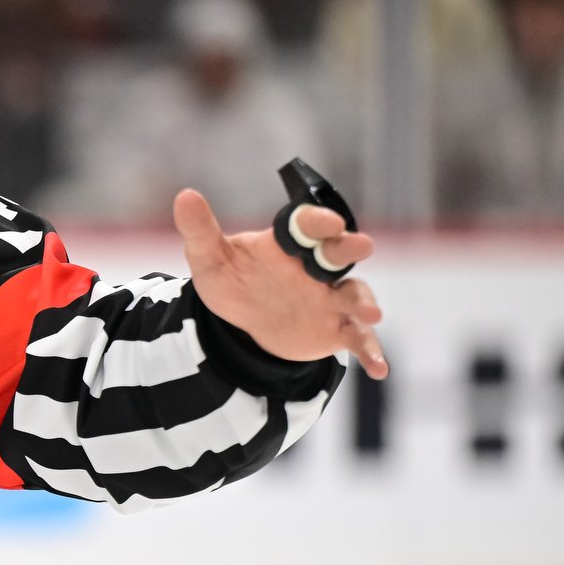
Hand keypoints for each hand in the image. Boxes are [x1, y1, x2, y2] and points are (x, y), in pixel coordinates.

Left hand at [173, 188, 387, 379]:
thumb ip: (200, 230)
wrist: (240, 323)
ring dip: (364, 303)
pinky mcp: (336, 328)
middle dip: (350, 249)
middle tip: (361, 247)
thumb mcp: (209, 258)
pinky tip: (379, 368)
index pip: (307, 225)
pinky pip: (357, 338)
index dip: (319, 222)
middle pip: (338, 253)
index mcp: (289, 243)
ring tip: (372, 315)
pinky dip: (370, 352)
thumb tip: (184, 195)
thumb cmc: (232, 279)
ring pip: (354, 295)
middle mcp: (316, 266)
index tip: (329, 223)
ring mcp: (330, 297)